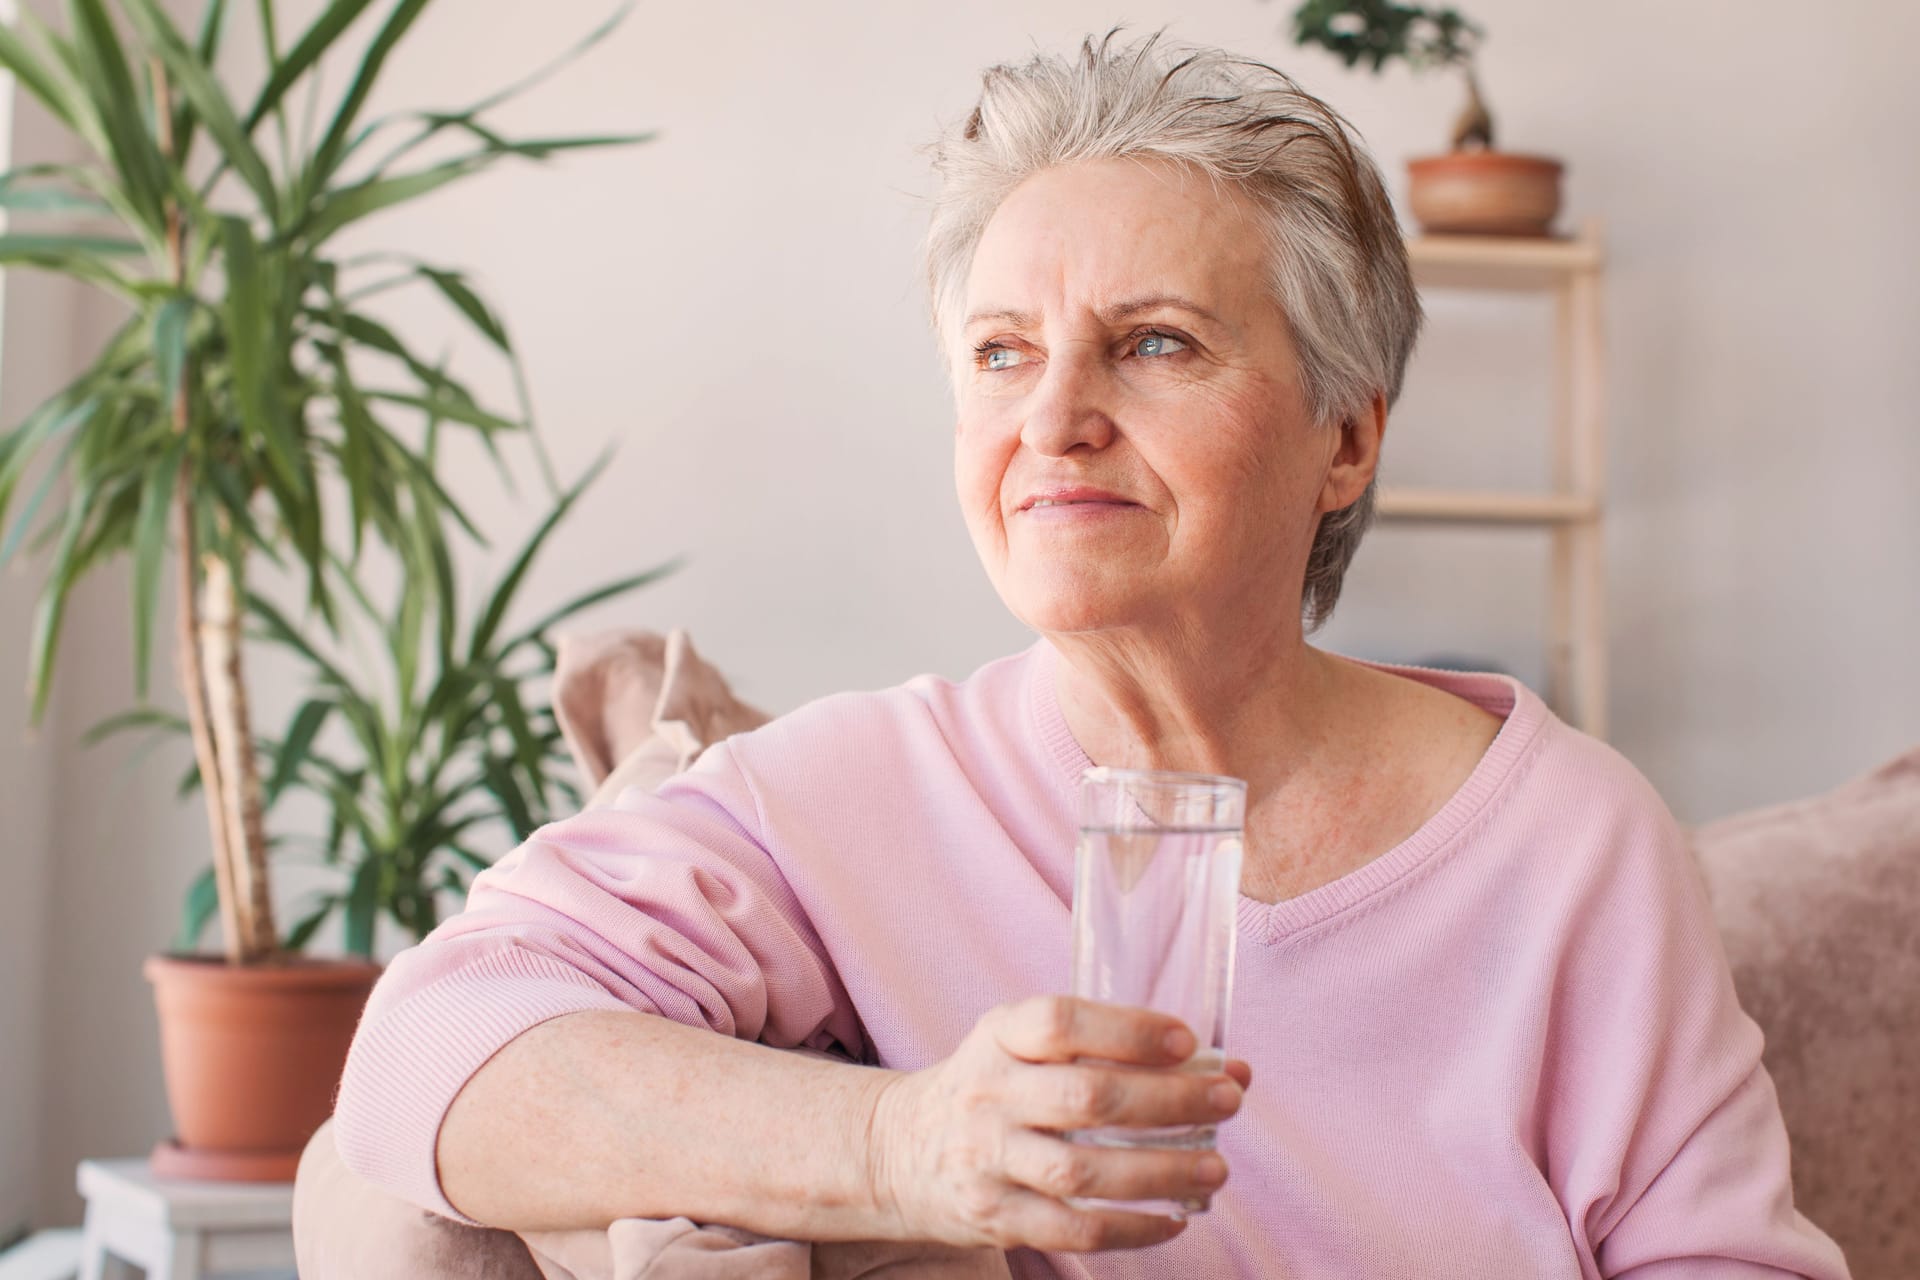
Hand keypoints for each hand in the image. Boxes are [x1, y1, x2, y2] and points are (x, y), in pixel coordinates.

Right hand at [864, 995, 1249, 1251]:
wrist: (898, 1151)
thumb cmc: (990, 1088)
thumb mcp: (1021, 1045)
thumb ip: (1108, 1048)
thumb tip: (1226, 1067)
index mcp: (999, 1035)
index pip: (1060, 1023)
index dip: (1128, 1030)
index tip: (1187, 1042)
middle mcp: (989, 1093)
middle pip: (1085, 1098)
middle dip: (1169, 1101)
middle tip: (1228, 1100)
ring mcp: (987, 1159)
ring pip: (1082, 1171)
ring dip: (1160, 1172)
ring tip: (1215, 1167)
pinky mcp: (994, 1215)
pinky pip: (1072, 1229)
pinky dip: (1131, 1229)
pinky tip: (1172, 1218)